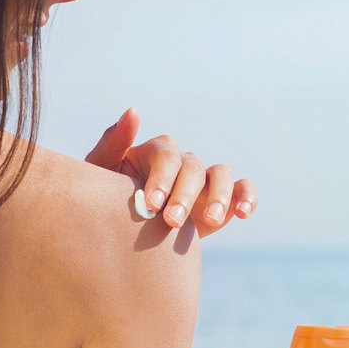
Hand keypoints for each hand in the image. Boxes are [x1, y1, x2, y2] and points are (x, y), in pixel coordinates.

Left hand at [84, 108, 256, 237]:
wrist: (121, 236)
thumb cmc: (105, 198)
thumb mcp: (101, 172)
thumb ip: (113, 142)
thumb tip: (133, 111)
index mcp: (156, 153)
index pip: (167, 155)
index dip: (162, 177)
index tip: (151, 204)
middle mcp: (183, 163)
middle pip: (193, 167)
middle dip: (185, 194)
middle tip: (172, 221)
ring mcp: (204, 181)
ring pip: (222, 174)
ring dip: (219, 195)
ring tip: (210, 220)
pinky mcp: (221, 200)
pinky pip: (241, 190)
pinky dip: (247, 196)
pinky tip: (243, 213)